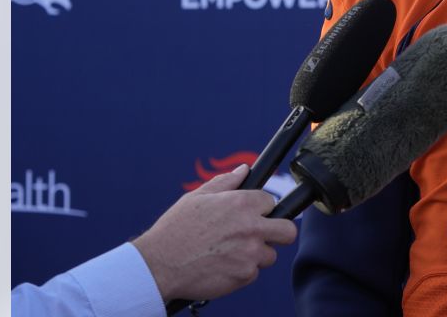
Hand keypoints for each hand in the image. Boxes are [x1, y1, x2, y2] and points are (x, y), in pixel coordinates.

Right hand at [131, 164, 298, 301]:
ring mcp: (250, 253)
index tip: (252, 215)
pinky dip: (241, 272)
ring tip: (231, 253)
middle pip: (288, 231)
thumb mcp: (197, 197)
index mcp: (241, 203)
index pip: (271, 202)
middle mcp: (251, 227)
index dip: (261, 209)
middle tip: (264, 235)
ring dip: (255, 255)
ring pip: (269, 255)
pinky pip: (253, 273)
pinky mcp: (245, 275)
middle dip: (279, 232)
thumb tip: (244, 170)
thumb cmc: (175, 230)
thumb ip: (225, 182)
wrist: (159, 265)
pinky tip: (223, 266)